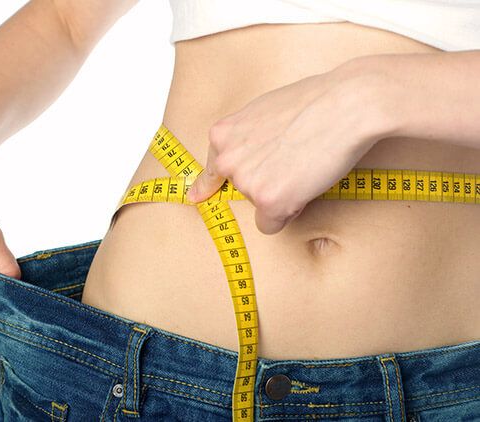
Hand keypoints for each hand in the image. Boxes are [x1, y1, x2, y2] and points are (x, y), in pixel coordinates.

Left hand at [186, 57, 394, 233]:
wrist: (346, 105)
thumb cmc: (315, 101)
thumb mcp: (264, 110)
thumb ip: (247, 135)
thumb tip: (248, 154)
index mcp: (222, 135)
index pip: (211, 170)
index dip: (206, 185)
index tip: (196, 197)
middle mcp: (227, 160)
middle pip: (241, 190)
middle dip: (265, 183)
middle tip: (293, 161)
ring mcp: (245, 182)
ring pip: (260, 206)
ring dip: (280, 196)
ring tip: (304, 165)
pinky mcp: (268, 201)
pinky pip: (270, 224)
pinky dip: (287, 214)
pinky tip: (304, 187)